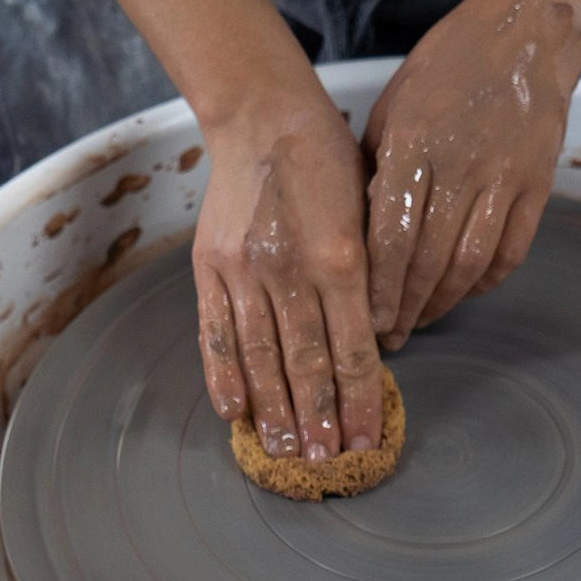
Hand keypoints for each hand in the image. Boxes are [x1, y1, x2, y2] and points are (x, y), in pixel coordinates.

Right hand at [192, 93, 381, 458]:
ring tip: (282, 452)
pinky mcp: (210, 265)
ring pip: (260, 355)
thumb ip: (369, 279)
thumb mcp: (369, 211)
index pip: (353, 349)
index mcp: (342, 256)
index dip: (358, 402)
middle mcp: (291, 268)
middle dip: (317, 420)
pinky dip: (223, 375)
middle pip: (306, 362)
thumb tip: (370, 348)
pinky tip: (233, 411)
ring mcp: (244, 269)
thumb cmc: (329, 163)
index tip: (363, 442)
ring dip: (272, 409)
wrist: (264, 116)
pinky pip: (216, 331)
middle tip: (323, 464)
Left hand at [363, 0, 580, 350]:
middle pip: (428, 261)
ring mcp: (504, 177)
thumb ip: (376, 171)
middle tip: (390, 337)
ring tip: (421, 321)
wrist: (525, 34)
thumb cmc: (444, 68)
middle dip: (405, 308)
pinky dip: (486, 281)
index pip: (391, 238)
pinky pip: (511, 250)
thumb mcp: (392, 109)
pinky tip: (465, 293)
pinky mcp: (537, 185)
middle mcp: (460, 165)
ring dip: (443, 303)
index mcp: (413, 145)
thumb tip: (357, 236)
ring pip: (470, 264)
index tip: (366, 321)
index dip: (379, 289)